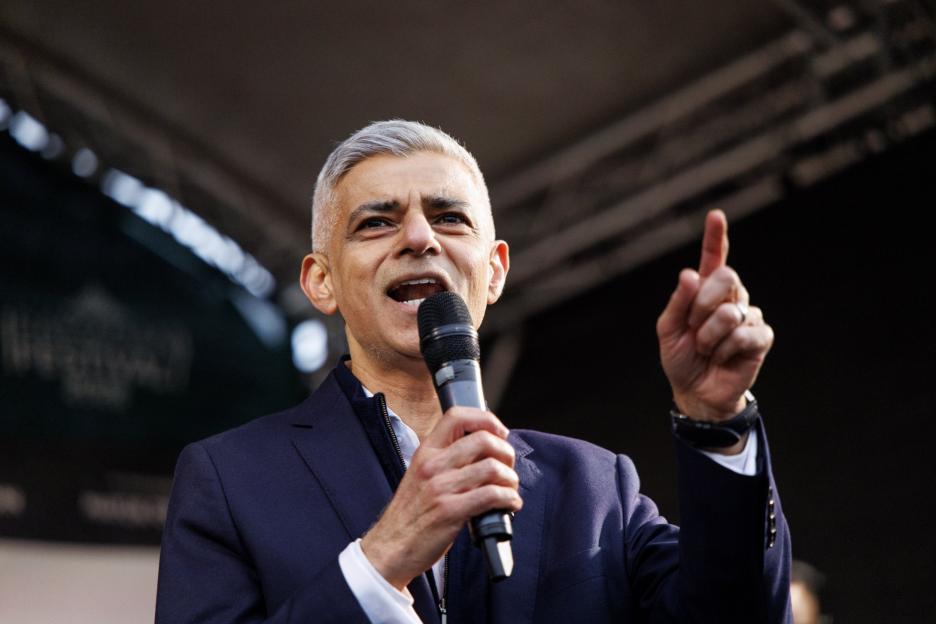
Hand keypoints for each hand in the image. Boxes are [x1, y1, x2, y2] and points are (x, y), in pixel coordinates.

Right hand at [360, 407, 521, 590]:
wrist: (390, 548)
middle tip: (508, 467)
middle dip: (506, 453)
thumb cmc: (410, 515)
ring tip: (509, 489)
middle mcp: (432, 465)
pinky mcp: (450, 512)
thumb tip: (484, 451)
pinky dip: (509, 499)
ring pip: (492, 468)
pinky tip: (509, 504)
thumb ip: (445, 460)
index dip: (486, 419)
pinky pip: (492, 496)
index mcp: (426, 452)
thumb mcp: (420, 475)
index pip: (456, 416)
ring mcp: (440, 488)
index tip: (499, 432)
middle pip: (483, 440)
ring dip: (510, 479)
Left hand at [656, 210, 773, 423]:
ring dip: (709, 336)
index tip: (715, 215)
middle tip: (693, 328)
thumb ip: (677, 302)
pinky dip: (725, 350)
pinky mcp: (761, 337)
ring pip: (730, 312)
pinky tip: (724, 358)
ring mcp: (748, 315)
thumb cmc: (681, 358)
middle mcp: (730, 297)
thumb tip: (690, 274)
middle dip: (702, 304)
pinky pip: (744, 335)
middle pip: (726, 276)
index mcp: (705, 291)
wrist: (696, 391)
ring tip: (707, 349)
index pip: (713, 258)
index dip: (716, 237)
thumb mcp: (668, 330)